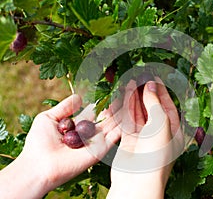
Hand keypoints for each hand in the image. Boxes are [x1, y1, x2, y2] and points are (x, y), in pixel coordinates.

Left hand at [0, 94, 120, 197]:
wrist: (39, 164)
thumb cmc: (38, 143)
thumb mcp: (48, 118)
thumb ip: (65, 107)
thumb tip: (79, 97)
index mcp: (78, 126)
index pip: (95, 111)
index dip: (103, 100)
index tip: (113, 88)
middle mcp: (89, 134)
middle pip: (107, 116)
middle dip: (116, 103)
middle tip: (127, 89)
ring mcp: (97, 142)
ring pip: (114, 123)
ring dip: (123, 110)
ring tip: (132, 95)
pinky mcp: (101, 150)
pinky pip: (116, 135)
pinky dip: (124, 123)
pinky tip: (131, 110)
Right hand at [107, 79, 183, 198]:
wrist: (138, 181)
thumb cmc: (156, 154)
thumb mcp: (161, 123)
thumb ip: (154, 102)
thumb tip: (151, 85)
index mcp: (174, 132)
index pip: (168, 106)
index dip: (161, 90)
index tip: (154, 76)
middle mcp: (160, 134)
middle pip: (153, 108)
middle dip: (147, 91)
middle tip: (141, 75)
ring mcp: (144, 137)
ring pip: (139, 112)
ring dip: (136, 96)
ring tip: (132, 79)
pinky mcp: (130, 140)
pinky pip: (128, 119)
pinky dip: (127, 105)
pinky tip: (125, 92)